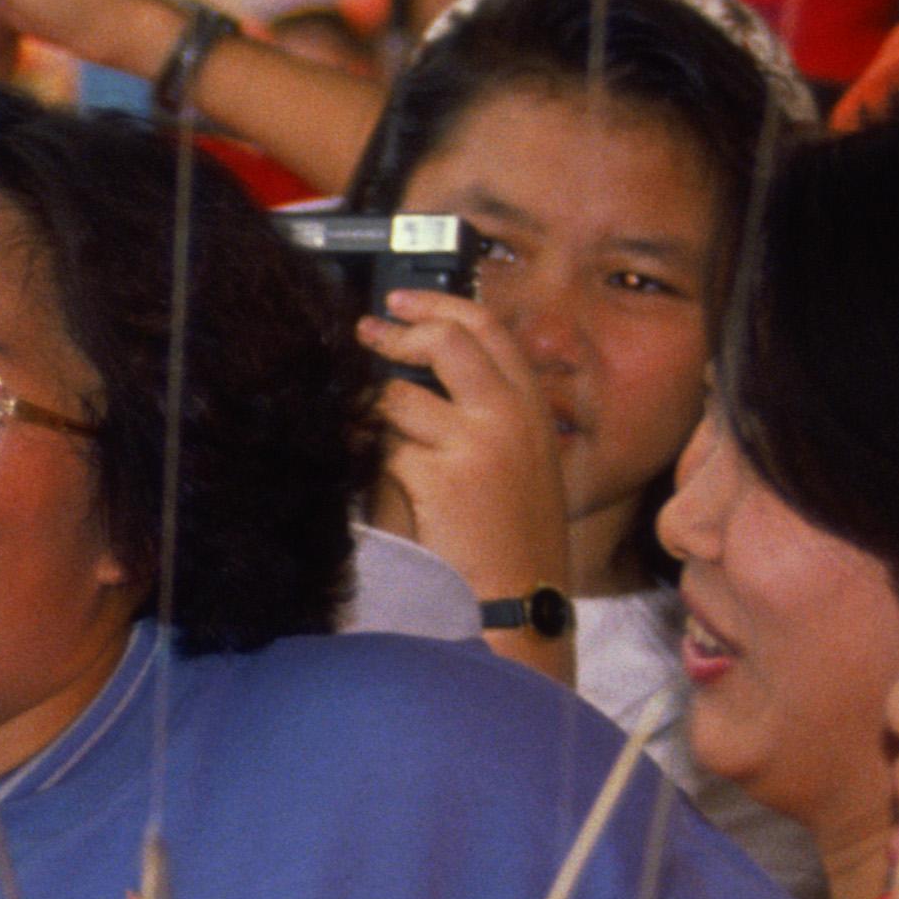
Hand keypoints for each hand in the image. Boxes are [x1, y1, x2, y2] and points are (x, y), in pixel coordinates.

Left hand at [358, 292, 574, 609]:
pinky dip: (379, 464)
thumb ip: (490, 412)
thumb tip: (426, 373)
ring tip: (388, 448)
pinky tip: (394, 488)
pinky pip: (387, 451)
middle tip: (366, 334)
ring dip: (381, 419)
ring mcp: (476, 443)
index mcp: (531, 406)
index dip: (438, 304)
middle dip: (397, 334)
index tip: (401, 302)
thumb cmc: (517, 537)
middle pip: (445, 341)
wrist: (521, 596)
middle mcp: (509, 415)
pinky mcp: (440, 476)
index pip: (488, 328)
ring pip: (401, 398)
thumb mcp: (524, 461)